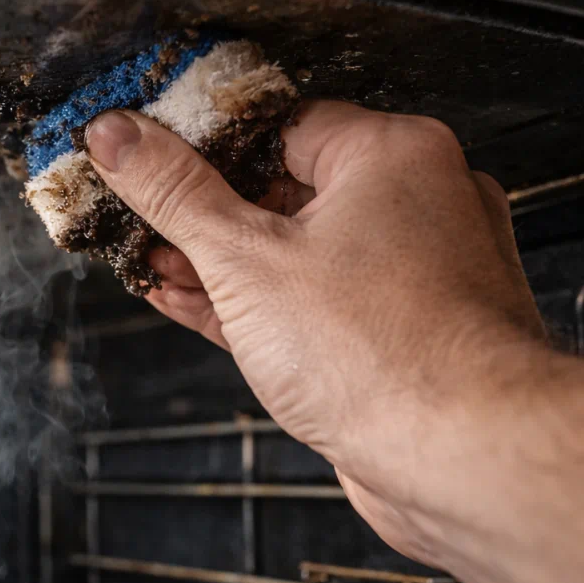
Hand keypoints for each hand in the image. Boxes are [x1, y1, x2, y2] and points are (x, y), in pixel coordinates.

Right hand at [84, 101, 548, 563]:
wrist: (464, 458)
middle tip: (141, 217)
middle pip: (286, 189)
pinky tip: (198, 308)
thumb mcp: (245, 259)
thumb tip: (119, 136)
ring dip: (223, 265)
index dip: (203, 143)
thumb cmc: (386, 355)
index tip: (148, 153)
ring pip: (300, 251)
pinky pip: (319, 301)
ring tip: (155, 268)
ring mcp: (416, 271)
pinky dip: (261, 304)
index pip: (278, 124)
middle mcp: (418, 202)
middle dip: (204, 214)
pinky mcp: (403, 331)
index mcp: (393, 154)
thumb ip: (175, 193)